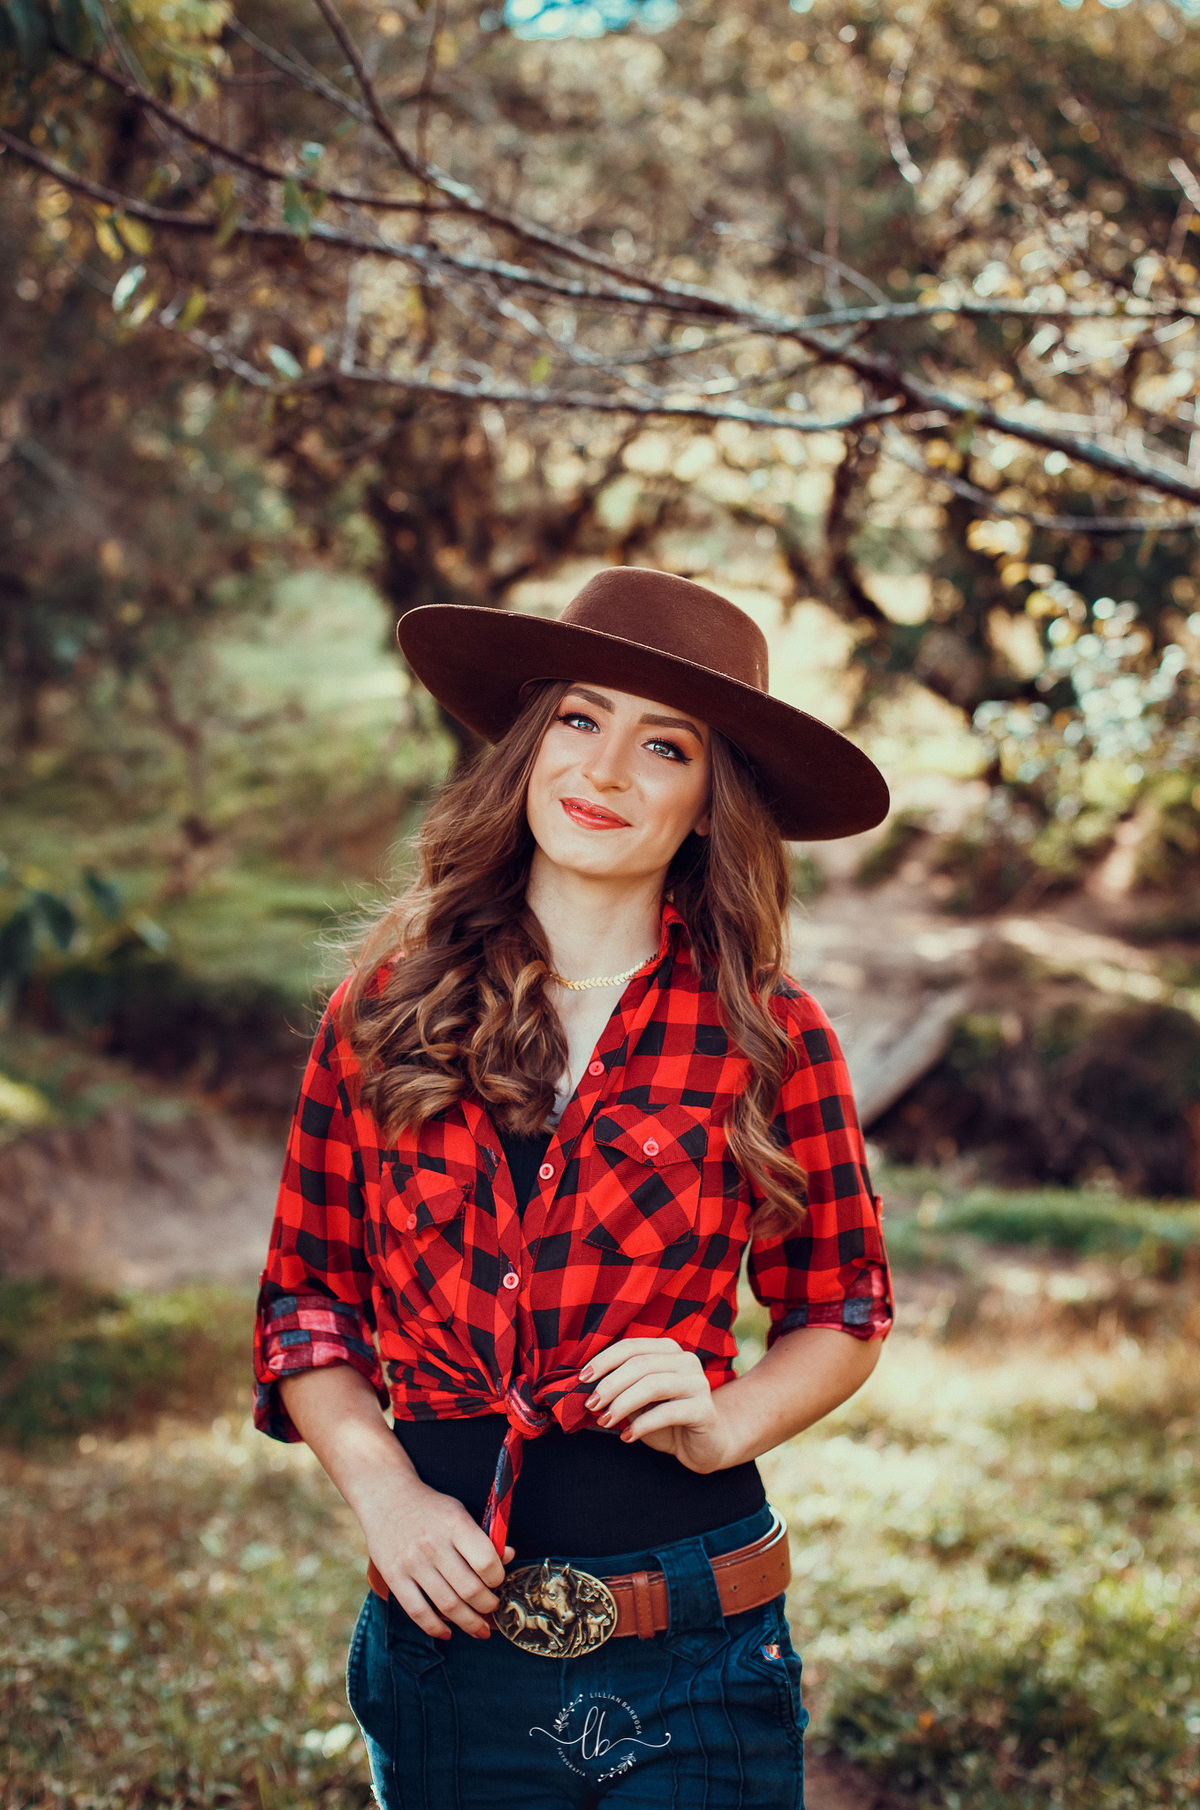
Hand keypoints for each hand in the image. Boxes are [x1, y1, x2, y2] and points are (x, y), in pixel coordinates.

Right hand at [358, 1471, 515, 1641]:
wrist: (386, 1496)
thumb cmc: (430, 1507)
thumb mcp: (459, 1512)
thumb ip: (482, 1537)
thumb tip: (508, 1556)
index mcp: (455, 1524)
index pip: (486, 1562)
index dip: (498, 1578)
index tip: (498, 1581)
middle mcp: (433, 1544)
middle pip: (469, 1590)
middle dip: (488, 1606)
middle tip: (493, 1608)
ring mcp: (412, 1562)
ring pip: (447, 1606)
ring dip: (468, 1623)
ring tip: (479, 1628)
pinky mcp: (393, 1576)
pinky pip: (417, 1612)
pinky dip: (435, 1628)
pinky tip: (448, 1632)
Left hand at [579, 1337, 736, 1473]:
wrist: (703, 1445)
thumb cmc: (665, 1419)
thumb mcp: (638, 1400)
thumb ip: (620, 1389)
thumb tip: (587, 1387)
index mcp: (668, 1350)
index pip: (631, 1346)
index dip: (604, 1360)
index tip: (582, 1378)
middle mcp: (686, 1360)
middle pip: (640, 1364)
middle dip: (610, 1384)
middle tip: (591, 1404)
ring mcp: (698, 1383)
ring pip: (652, 1385)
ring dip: (622, 1403)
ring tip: (605, 1420)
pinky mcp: (705, 1409)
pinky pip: (667, 1412)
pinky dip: (642, 1425)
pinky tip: (627, 1436)